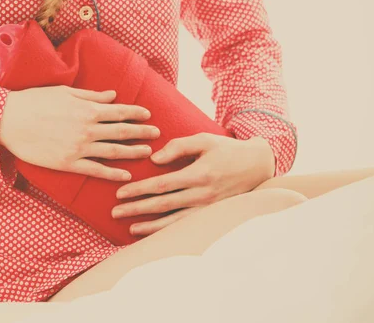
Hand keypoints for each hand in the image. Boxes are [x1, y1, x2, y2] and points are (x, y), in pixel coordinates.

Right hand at [0, 86, 160, 180]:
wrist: (9, 121)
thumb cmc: (34, 101)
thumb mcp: (64, 92)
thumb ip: (91, 96)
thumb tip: (113, 95)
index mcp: (87, 109)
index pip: (119, 111)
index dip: (136, 113)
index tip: (149, 115)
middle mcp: (87, 129)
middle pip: (122, 131)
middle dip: (142, 132)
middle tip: (157, 134)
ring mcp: (79, 148)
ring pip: (114, 151)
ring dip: (134, 152)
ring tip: (149, 153)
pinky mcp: (68, 163)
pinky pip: (96, 170)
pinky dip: (113, 174)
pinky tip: (126, 176)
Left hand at [112, 133, 275, 234]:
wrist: (257, 166)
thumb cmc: (227, 149)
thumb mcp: (204, 139)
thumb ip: (179, 146)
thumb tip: (154, 158)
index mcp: (199, 174)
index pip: (162, 185)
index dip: (140, 189)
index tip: (120, 192)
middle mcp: (203, 194)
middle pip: (163, 204)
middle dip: (137, 209)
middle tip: (115, 212)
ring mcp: (208, 207)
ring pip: (174, 220)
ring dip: (150, 225)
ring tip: (129, 228)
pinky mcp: (211, 214)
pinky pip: (186, 226)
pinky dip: (168, 231)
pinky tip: (153, 233)